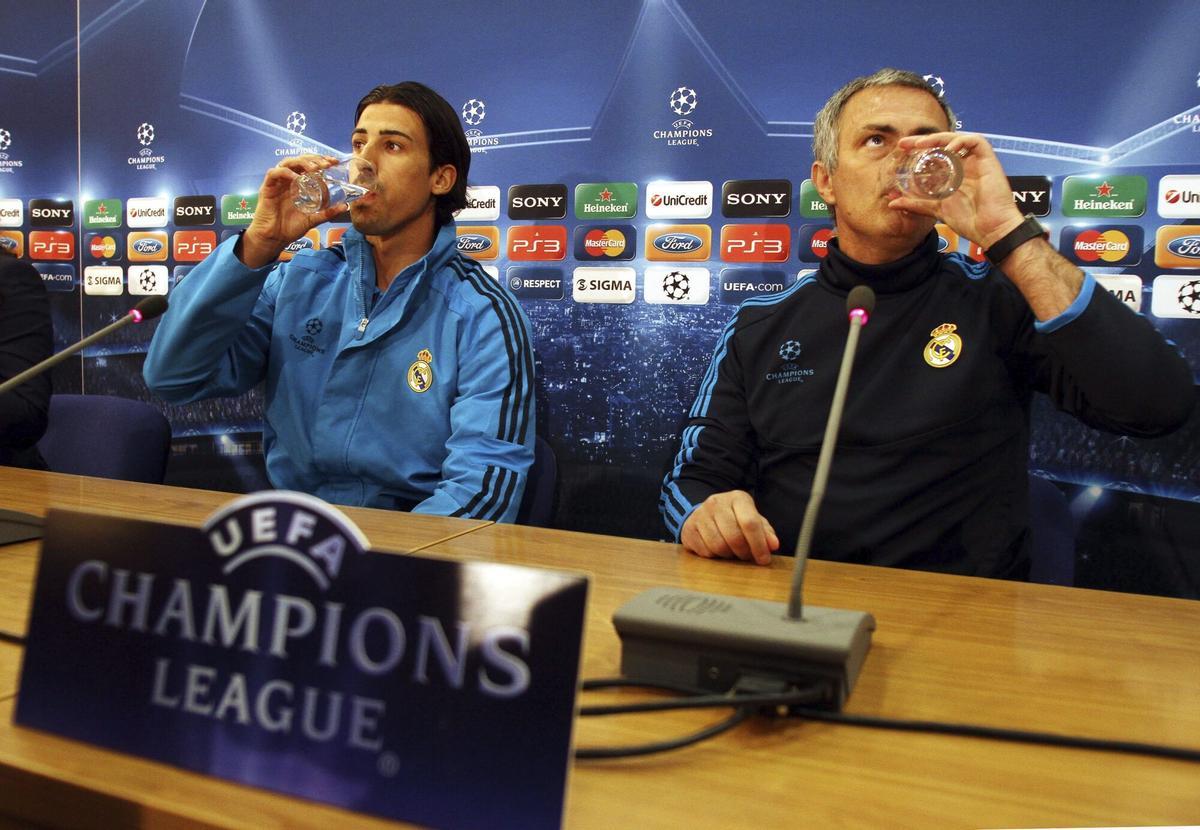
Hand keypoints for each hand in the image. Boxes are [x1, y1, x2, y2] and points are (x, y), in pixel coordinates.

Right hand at [239, 154, 347, 267]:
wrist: (274, 238)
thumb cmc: (290, 227)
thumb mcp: (313, 219)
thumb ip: (327, 212)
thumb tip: (345, 207)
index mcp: (299, 184)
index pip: (310, 165)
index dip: (321, 160)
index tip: (334, 162)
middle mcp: (288, 180)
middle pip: (300, 160)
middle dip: (314, 159)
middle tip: (327, 164)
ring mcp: (278, 183)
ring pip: (287, 162)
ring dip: (302, 162)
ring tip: (314, 168)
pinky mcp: (267, 187)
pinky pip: (274, 173)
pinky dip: (286, 173)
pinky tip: (296, 178)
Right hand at [680, 490, 778, 564]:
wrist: (704, 513)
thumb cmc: (734, 518)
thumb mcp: (752, 520)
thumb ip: (765, 532)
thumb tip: (773, 545)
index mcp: (737, 498)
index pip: (750, 523)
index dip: (759, 545)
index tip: (764, 559)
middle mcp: (716, 503)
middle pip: (734, 537)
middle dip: (744, 553)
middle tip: (747, 556)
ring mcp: (700, 515)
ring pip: (718, 546)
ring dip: (729, 555)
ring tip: (732, 552)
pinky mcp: (689, 528)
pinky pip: (705, 552)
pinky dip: (715, 556)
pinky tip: (718, 550)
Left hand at [890, 132, 1024, 250]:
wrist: (989, 229)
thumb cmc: (968, 220)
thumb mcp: (935, 209)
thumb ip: (916, 204)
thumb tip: (892, 203)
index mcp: (954, 172)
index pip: (935, 153)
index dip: (919, 148)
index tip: (901, 148)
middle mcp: (965, 163)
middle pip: (944, 143)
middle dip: (924, 140)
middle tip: (905, 143)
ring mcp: (977, 161)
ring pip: (959, 138)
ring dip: (940, 138)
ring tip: (922, 145)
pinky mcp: (989, 160)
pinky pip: (976, 141)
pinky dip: (961, 142)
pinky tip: (947, 151)